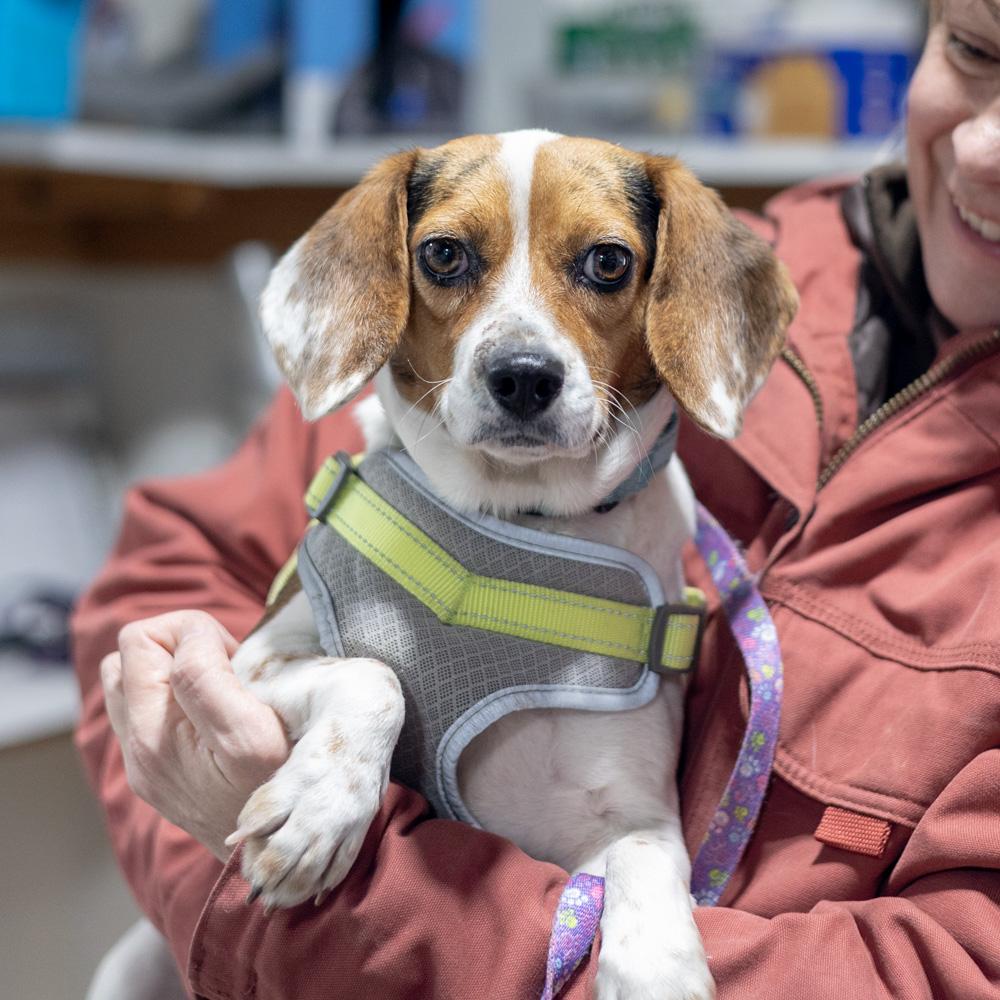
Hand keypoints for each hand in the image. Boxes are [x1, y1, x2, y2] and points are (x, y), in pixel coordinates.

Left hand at [101, 610, 290, 860]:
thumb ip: (212, 679)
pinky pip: (138, 705)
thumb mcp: (257, 735)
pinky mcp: (150, 772)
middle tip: (224, 664)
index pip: (152, 642)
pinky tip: (209, 712)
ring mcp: (143, 763)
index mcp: (163, 736)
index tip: (237, 656)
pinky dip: (168, 692)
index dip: (201, 632)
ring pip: (125, 675)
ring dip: (169, 664)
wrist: (276, 864)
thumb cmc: (283, 795)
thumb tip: (190, 641)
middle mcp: (142, 750)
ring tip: (216, 684)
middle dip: (179, 641)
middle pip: (128, 651)